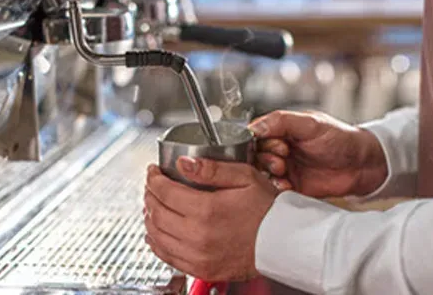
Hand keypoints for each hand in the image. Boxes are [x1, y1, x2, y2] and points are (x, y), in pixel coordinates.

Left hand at [143, 157, 278, 281]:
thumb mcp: (245, 178)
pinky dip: (156, 242)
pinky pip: (167, 256)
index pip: (164, 192)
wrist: (283, 243)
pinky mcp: (202, 269)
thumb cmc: (268, 210)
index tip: (153, 172)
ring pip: (157, 236)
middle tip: (152, 185)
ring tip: (152, 205)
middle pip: (156, 213)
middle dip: (149, 195)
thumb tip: (184, 162)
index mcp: (207, 210)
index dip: (154, 178)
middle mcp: (198, 236)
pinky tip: (157, 233)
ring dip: (149, 218)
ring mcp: (198, 256)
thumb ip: (211, 168)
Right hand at [250, 110, 387, 197]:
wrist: (362, 165)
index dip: (259, 141)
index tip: (274, 144)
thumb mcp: (311, 123)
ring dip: (269, 172)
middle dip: (265, 158)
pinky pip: (274, 189)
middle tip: (281, 159)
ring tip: (283, 170)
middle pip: (255, 155)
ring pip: (262, 172)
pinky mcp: (292, 186)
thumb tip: (254, 126)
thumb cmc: (341, 139)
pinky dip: (276, 187)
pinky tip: (286, 184)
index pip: (255, 134)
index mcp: (282, 130)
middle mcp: (280, 148)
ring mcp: (285, 167)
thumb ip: (282, 121)